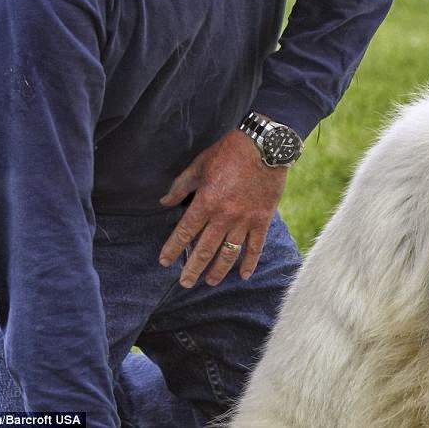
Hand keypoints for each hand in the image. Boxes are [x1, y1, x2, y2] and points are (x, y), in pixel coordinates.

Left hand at [158, 129, 287, 287]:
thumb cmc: (228, 152)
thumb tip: (165, 202)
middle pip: (205, 249)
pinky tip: (244, 275)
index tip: (164, 261)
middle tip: (185, 282)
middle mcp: (224, 216)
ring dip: (218, 271)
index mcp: (206, 201)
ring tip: (210, 282)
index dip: (173, 249)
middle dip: (193, 268)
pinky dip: (249, 262)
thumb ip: (182, 186)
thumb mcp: (200, 165)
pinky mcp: (262, 220)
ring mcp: (244, 220)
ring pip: (229, 253)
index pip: (185, 232)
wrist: (264, 146)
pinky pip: (255, 247)